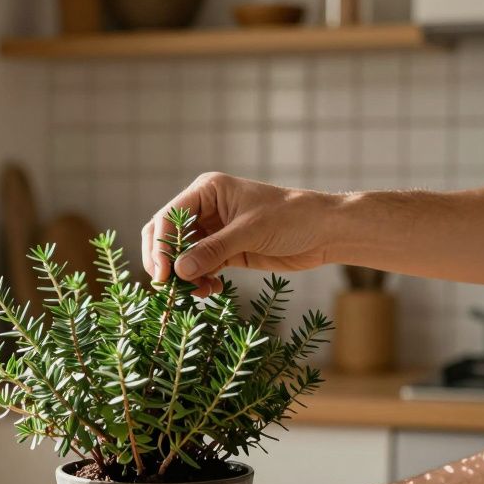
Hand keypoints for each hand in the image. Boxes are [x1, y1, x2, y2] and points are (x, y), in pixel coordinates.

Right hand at [141, 172, 333, 295]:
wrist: (324, 232)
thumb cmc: (291, 218)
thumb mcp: (250, 232)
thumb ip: (213, 250)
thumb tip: (179, 270)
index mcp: (207, 191)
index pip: (169, 218)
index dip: (160, 246)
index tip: (163, 274)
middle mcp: (205, 209)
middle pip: (168, 237)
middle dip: (166, 262)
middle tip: (169, 288)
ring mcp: (214, 231)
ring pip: (182, 256)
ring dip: (184, 276)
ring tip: (198, 292)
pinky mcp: (225, 251)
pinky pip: (200, 268)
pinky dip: (200, 281)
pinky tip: (211, 290)